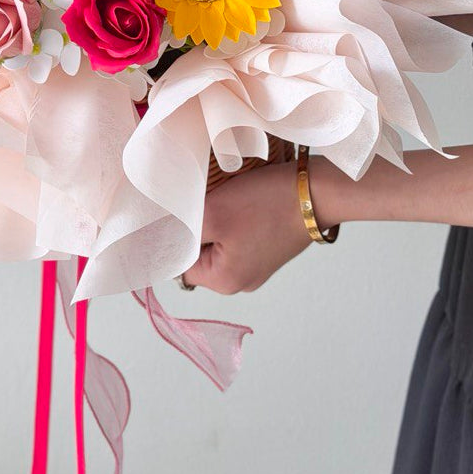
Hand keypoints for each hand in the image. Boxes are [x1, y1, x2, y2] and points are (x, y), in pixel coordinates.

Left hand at [182, 160, 312, 293]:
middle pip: (199, 254)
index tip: (186, 212)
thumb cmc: (266, 203)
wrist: (318, 191)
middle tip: (210, 202)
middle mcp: (241, 282)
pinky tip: (244, 202)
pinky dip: (236, 220)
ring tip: (229, 200)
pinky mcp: (269, 248)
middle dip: (199, 227)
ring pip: (218, 243)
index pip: (179, 264)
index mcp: (224, 282)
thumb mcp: (212, 212)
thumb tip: (154, 236)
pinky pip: (238, 238)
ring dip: (217, 221)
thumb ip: (179, 229)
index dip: (177, 236)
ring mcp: (258, 266)